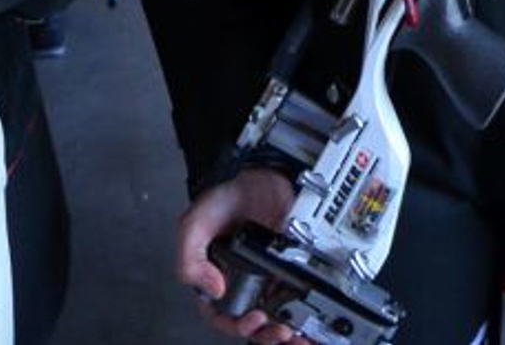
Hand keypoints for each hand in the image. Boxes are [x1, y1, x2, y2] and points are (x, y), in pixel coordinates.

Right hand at [176, 169, 303, 342]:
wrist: (258, 176)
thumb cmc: (223, 201)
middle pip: (254, 325)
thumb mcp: (195, 225)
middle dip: (268, 335)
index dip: (236, 326)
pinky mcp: (291, 270)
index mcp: (215, 280)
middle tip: (281, 332)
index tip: (253, 319)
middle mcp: (242, 285)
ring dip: (289, 333)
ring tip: (300, 336)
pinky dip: (306, 314)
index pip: (222, 317)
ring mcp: (268, 280)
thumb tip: (212, 289)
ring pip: (277, 318)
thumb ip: (191, 259)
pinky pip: (298, 299)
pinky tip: (314, 322)